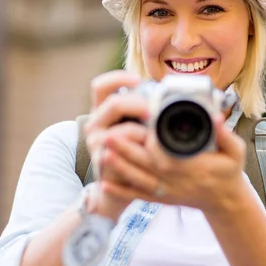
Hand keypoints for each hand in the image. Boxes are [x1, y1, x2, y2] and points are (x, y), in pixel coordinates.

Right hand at [83, 70, 160, 217]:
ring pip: (121, 129)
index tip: (139, 80)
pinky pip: (125, 150)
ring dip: (144, 131)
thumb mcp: (139, 126)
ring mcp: (96, 143)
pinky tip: (152, 149)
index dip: (118, 78)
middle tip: (156, 111)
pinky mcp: (103, 160)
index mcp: (103, 111)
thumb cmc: (136, 152)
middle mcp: (95, 124)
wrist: (123, 187)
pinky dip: (142, 148)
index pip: (101, 86)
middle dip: (139, 104)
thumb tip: (170, 92)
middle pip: (112, 103)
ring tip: (157, 135)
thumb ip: (145, 109)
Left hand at [102, 112, 250, 215]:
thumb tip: (216, 118)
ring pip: (138, 179)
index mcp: (189, 165)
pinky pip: (138, 195)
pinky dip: (122, 191)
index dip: (150, 141)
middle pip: (145, 163)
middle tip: (109, 135)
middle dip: (126, 150)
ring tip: (102, 154)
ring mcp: (166, 190)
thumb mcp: (235, 152)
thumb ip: (225, 135)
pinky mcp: (161, 198)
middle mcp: (174, 179)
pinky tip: (105, 184)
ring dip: (119, 167)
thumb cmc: (228, 172)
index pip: (165, 152)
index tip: (138, 127)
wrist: (224, 200)